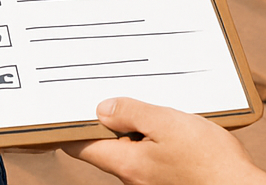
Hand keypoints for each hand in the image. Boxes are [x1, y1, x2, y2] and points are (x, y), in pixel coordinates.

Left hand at [63, 97, 265, 184]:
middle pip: (105, 146)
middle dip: (104, 118)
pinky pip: (149, 153)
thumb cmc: (208, 160)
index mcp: (127, 163)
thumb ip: (132, 113)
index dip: (67, 127)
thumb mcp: (167, 124)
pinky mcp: (168, 178)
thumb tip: (102, 109)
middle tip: (105, 89)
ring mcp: (151, 180)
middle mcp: (134, 177)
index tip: (57, 108)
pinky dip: (150, 135)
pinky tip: (166, 120)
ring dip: (131, 125)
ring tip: (142, 98)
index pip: (82, 146)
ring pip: (129, 147)